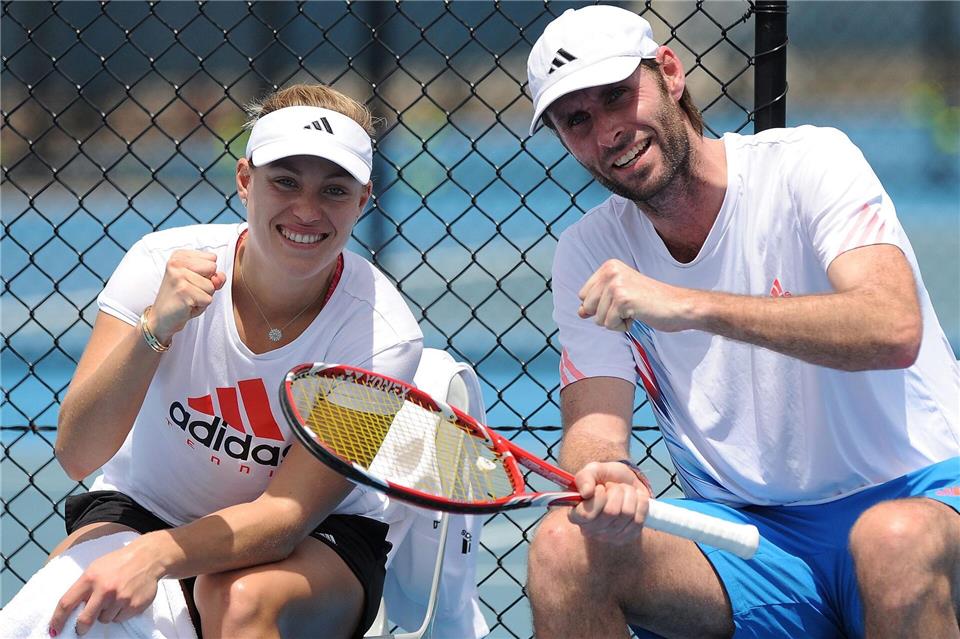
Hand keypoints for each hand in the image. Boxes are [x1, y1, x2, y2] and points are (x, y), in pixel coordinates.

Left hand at [48, 544, 163, 635]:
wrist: (148, 557)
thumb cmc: (118, 562)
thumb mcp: (96, 568)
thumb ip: (84, 587)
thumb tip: (72, 610)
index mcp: (90, 578)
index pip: (66, 603)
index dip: (57, 620)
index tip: (54, 630)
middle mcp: (104, 589)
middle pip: (84, 620)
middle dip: (81, 628)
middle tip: (82, 628)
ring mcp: (120, 599)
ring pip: (104, 620)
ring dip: (107, 613)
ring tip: (115, 598)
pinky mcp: (134, 606)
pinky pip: (120, 619)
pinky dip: (120, 612)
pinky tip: (126, 598)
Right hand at [149, 250, 226, 343]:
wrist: (161, 318)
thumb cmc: (181, 298)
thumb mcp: (200, 283)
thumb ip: (215, 276)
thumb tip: (219, 277)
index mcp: (180, 256)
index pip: (212, 258)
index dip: (208, 273)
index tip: (191, 281)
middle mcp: (176, 262)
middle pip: (213, 269)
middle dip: (207, 284)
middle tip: (190, 290)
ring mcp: (179, 276)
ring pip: (211, 286)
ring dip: (203, 297)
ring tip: (188, 298)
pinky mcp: (183, 290)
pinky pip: (208, 299)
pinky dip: (200, 306)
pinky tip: (186, 306)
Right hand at [568, 461, 653, 544]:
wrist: (626, 482)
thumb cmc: (605, 478)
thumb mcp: (593, 470)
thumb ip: (584, 478)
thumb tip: (586, 492)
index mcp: (576, 514)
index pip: (586, 514)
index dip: (597, 497)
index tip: (600, 487)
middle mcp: (591, 529)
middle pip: (610, 512)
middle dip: (616, 491)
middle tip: (613, 487)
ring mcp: (610, 536)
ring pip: (627, 513)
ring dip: (629, 494)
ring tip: (623, 491)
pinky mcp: (629, 536)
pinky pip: (640, 517)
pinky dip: (640, 502)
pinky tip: (634, 499)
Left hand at [578, 259, 693, 332]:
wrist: (678, 306)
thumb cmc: (651, 301)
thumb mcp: (620, 296)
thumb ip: (598, 302)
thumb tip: (580, 312)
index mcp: (608, 266)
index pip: (583, 295)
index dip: (600, 305)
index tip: (622, 300)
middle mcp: (610, 271)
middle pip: (587, 307)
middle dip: (606, 314)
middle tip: (630, 306)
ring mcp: (616, 284)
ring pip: (597, 318)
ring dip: (616, 321)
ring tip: (635, 309)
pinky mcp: (623, 299)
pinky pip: (609, 324)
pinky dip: (623, 326)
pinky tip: (638, 315)